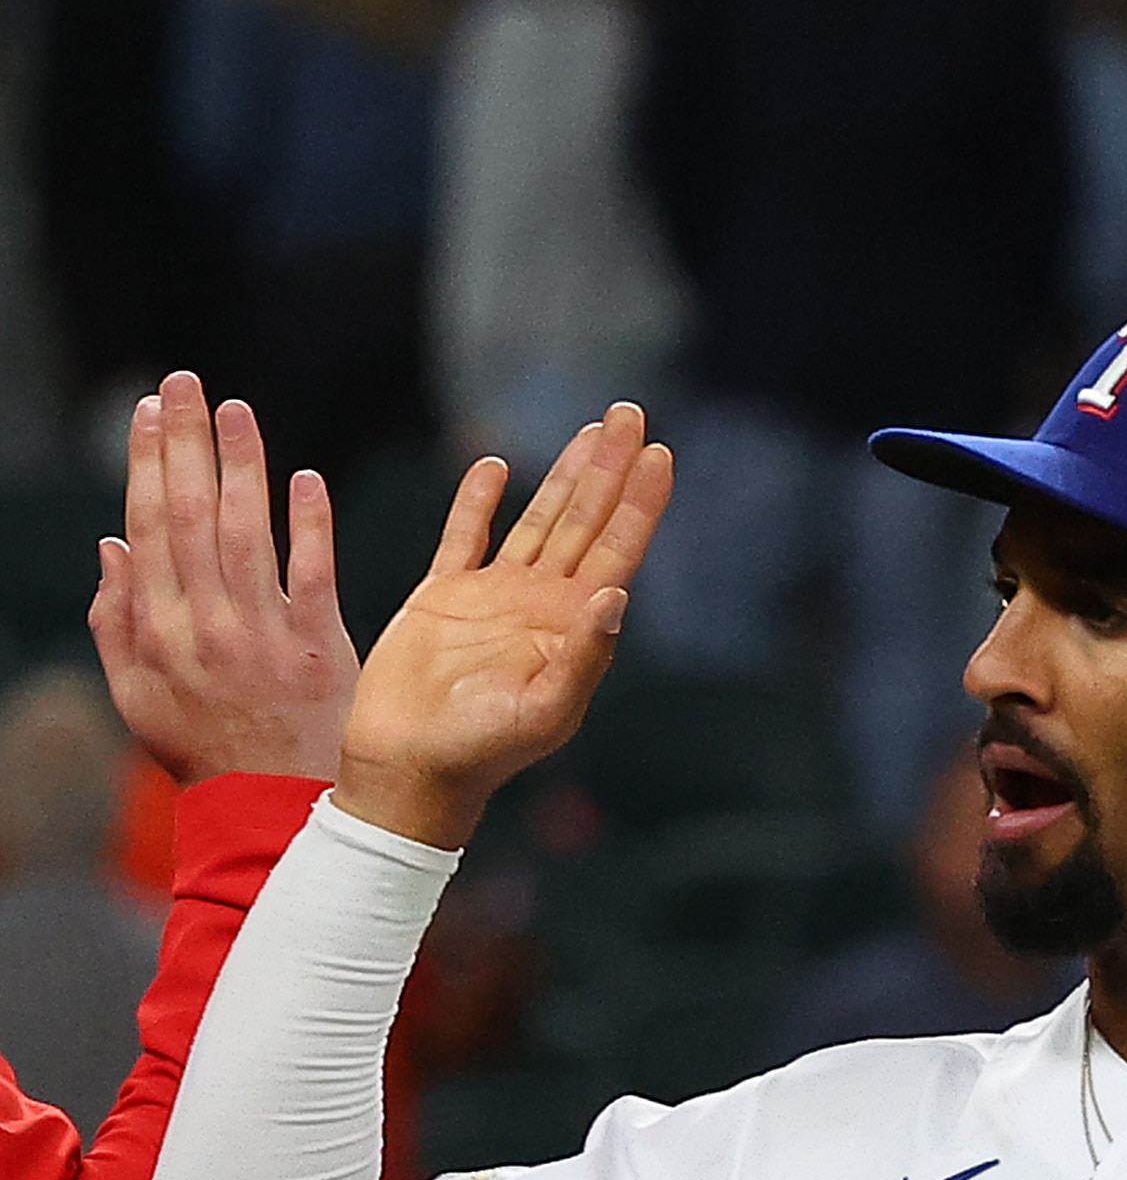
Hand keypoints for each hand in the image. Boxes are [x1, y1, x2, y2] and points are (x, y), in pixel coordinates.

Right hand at [89, 374, 356, 783]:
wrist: (270, 804)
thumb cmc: (200, 745)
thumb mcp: (136, 692)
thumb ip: (117, 617)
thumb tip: (113, 543)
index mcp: (158, 628)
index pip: (149, 526)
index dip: (147, 464)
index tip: (148, 412)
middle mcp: (205, 622)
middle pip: (192, 515)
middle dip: (186, 443)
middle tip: (185, 384)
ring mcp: (264, 633)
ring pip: (248, 532)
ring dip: (242, 465)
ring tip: (237, 411)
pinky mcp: (320, 647)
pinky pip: (314, 574)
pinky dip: (309, 525)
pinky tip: (304, 479)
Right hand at [336, 407, 674, 851]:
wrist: (411, 767)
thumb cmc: (482, 753)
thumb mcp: (545, 711)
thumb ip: (584, 656)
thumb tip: (616, 595)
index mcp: (574, 627)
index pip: (617, 550)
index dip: (640, 503)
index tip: (662, 455)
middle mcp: (542, 603)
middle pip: (585, 519)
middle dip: (610, 467)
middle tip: (631, 412)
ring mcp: (494, 596)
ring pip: (538, 517)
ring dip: (565, 474)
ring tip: (593, 430)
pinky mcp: (443, 595)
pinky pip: (464, 535)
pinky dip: (479, 500)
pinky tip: (497, 466)